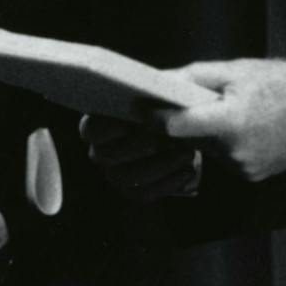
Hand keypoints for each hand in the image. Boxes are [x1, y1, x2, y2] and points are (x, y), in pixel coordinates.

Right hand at [78, 113, 202, 200]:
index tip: (131, 124)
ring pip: (124, 178)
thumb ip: (165, 101)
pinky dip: (166, 184)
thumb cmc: (180, 101)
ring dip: (158, 167)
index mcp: (100, 118)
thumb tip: (151, 116)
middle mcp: (101, 147)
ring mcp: (115, 171)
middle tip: (167, 139)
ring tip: (187, 153)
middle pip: (104, 156)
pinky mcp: (133, 189)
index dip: (107, 130)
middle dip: (137, 148)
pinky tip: (187, 170)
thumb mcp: (177, 92)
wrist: (195, 122)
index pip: (90, 129)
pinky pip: (142, 193)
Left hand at [165, 58, 285, 182]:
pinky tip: (241, 128)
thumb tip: (160, 80)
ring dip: (205, 134)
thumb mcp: (236, 71)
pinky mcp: (252, 176)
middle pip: (189, 138)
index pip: (176, 126)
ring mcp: (244, 168)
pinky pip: (224, 159)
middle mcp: (234, 152)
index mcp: (229, 123)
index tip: (142, 107)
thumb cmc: (281, 84)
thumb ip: (194, 77)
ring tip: (225, 113)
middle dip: (184, 122)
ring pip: (206, 150)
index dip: (155, 116)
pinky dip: (224, 145)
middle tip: (188, 103)